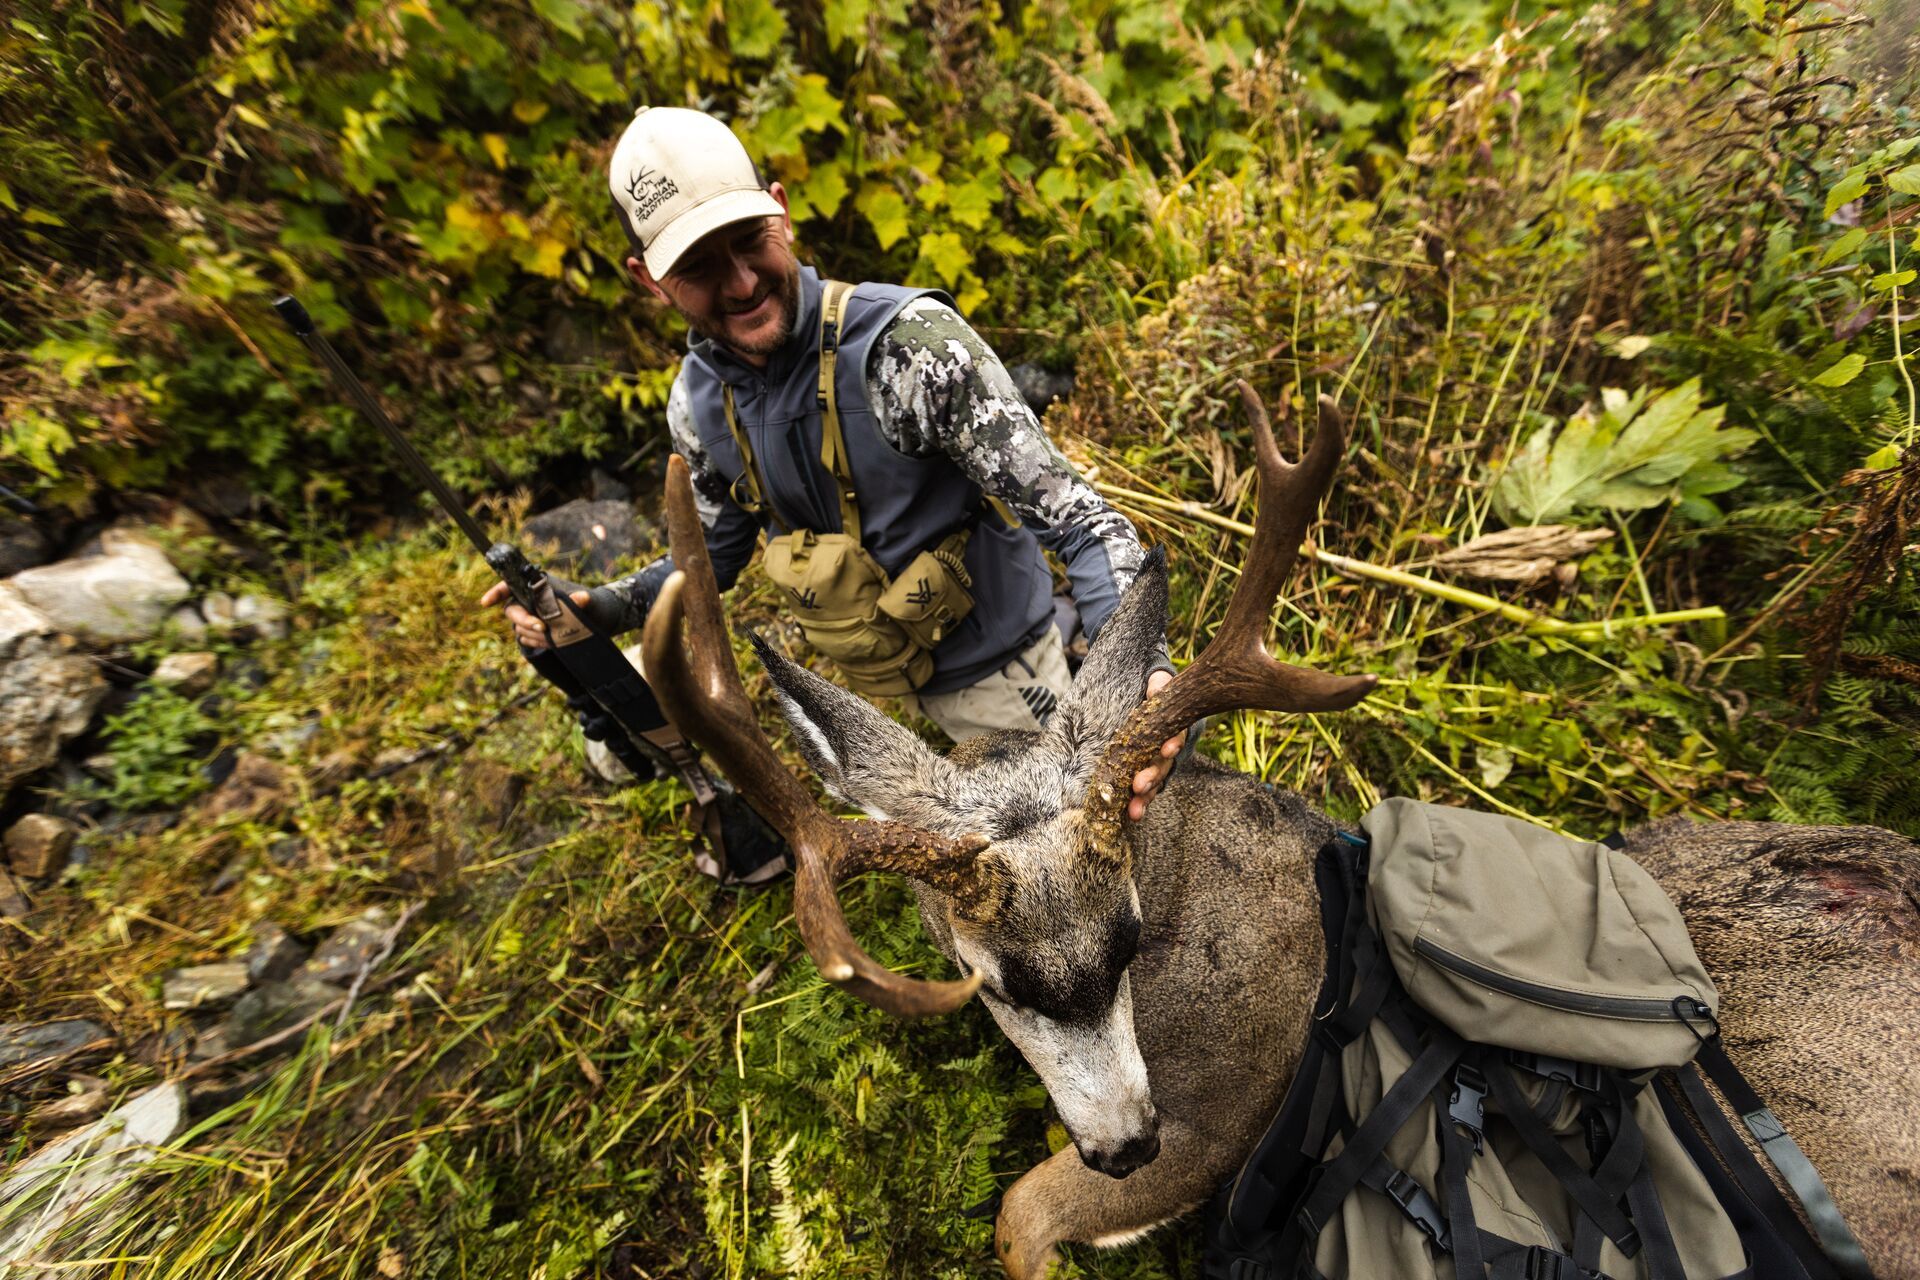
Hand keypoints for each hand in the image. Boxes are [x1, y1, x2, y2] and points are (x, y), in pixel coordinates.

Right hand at [480, 582, 591, 650]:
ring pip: (519, 627)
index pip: (511, 585)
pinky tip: (551, 643)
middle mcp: (530, 601)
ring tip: (554, 637)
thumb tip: (582, 599)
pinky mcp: (536, 633)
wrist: (599, 621)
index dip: (496, 592)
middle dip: (524, 620)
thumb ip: (584, 600)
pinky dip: (536, 642)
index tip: (486, 603)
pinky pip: (526, 639)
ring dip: (533, 633)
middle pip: (512, 610)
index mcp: (538, 586)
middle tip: (542, 627)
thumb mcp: (591, 601)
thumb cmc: (592, 605)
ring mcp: (531, 617)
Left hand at [1128, 668, 1184, 821]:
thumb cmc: (1157, 692)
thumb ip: (1159, 686)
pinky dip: (1137, 802)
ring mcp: (1155, 764)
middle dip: (1151, 777)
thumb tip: (1155, 690)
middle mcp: (1167, 751)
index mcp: (1173, 729)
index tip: (1167, 749)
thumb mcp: (1159, 684)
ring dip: (1144, 797)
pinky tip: (1131, 814)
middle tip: (1139, 785)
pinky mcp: (1142, 772)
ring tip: (1134, 811)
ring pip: (1154, 784)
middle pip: (1163, 767)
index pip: (1176, 738)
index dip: (1172, 744)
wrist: (1151, 700)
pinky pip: (1143, 790)